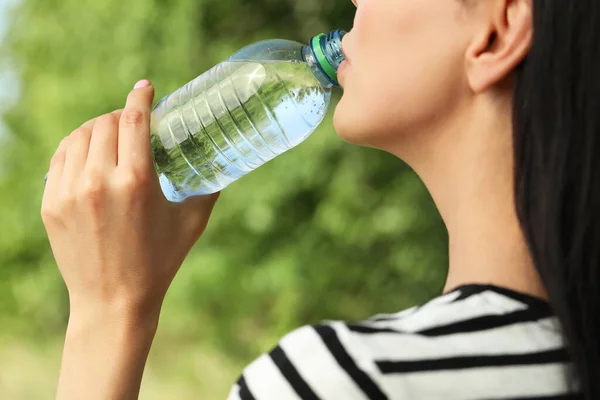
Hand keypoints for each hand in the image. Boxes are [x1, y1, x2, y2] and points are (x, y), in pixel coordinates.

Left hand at [41, 80, 219, 320]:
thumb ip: (207, 189)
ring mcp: (69, 193)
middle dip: (119, 114)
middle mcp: (99, 183)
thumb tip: (220, 165)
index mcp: (136, 183)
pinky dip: (74, 147)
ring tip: (109, 133)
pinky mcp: (51, 205)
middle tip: (131, 120)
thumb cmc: (159, 262)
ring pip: (78, 138)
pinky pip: (59, 159)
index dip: (140, 98)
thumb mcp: (191, 223)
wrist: (113, 301)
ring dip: (95, 128)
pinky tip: (87, 152)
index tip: (146, 87)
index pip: (133, 121)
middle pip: (104, 124)